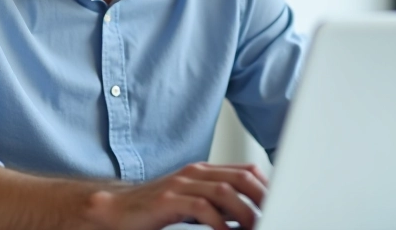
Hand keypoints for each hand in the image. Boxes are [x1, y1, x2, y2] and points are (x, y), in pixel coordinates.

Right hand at [85, 162, 267, 229]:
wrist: (115, 209)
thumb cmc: (155, 209)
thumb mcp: (193, 203)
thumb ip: (218, 204)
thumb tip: (250, 215)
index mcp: (204, 172)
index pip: (246, 171)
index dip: (267, 187)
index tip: (280, 205)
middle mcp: (195, 174)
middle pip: (241, 177)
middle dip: (262, 198)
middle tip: (272, 216)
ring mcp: (181, 185)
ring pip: (224, 191)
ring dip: (244, 212)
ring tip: (252, 228)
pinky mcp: (167, 200)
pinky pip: (200, 207)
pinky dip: (217, 222)